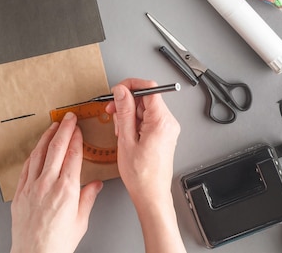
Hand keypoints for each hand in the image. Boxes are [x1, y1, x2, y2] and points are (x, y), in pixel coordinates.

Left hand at [10, 113, 102, 252]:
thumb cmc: (57, 244)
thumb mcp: (80, 221)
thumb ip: (88, 199)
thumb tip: (95, 185)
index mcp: (66, 190)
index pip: (73, 155)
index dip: (76, 139)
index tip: (79, 129)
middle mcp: (47, 185)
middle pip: (56, 148)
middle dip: (63, 129)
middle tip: (68, 118)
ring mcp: (31, 187)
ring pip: (39, 154)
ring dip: (47, 137)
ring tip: (53, 126)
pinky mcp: (20, 193)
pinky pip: (27, 167)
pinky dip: (33, 154)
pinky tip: (37, 149)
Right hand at [106, 78, 186, 252]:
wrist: (151, 194)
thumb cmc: (141, 175)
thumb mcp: (126, 139)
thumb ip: (123, 112)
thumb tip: (121, 91)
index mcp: (161, 121)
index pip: (149, 88)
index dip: (131, 86)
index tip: (117, 92)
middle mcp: (168, 122)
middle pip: (146, 98)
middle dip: (126, 103)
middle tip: (113, 113)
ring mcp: (166, 128)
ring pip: (144, 108)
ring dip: (128, 115)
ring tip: (120, 131)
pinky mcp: (163, 134)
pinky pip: (147, 119)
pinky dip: (134, 123)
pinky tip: (127, 135)